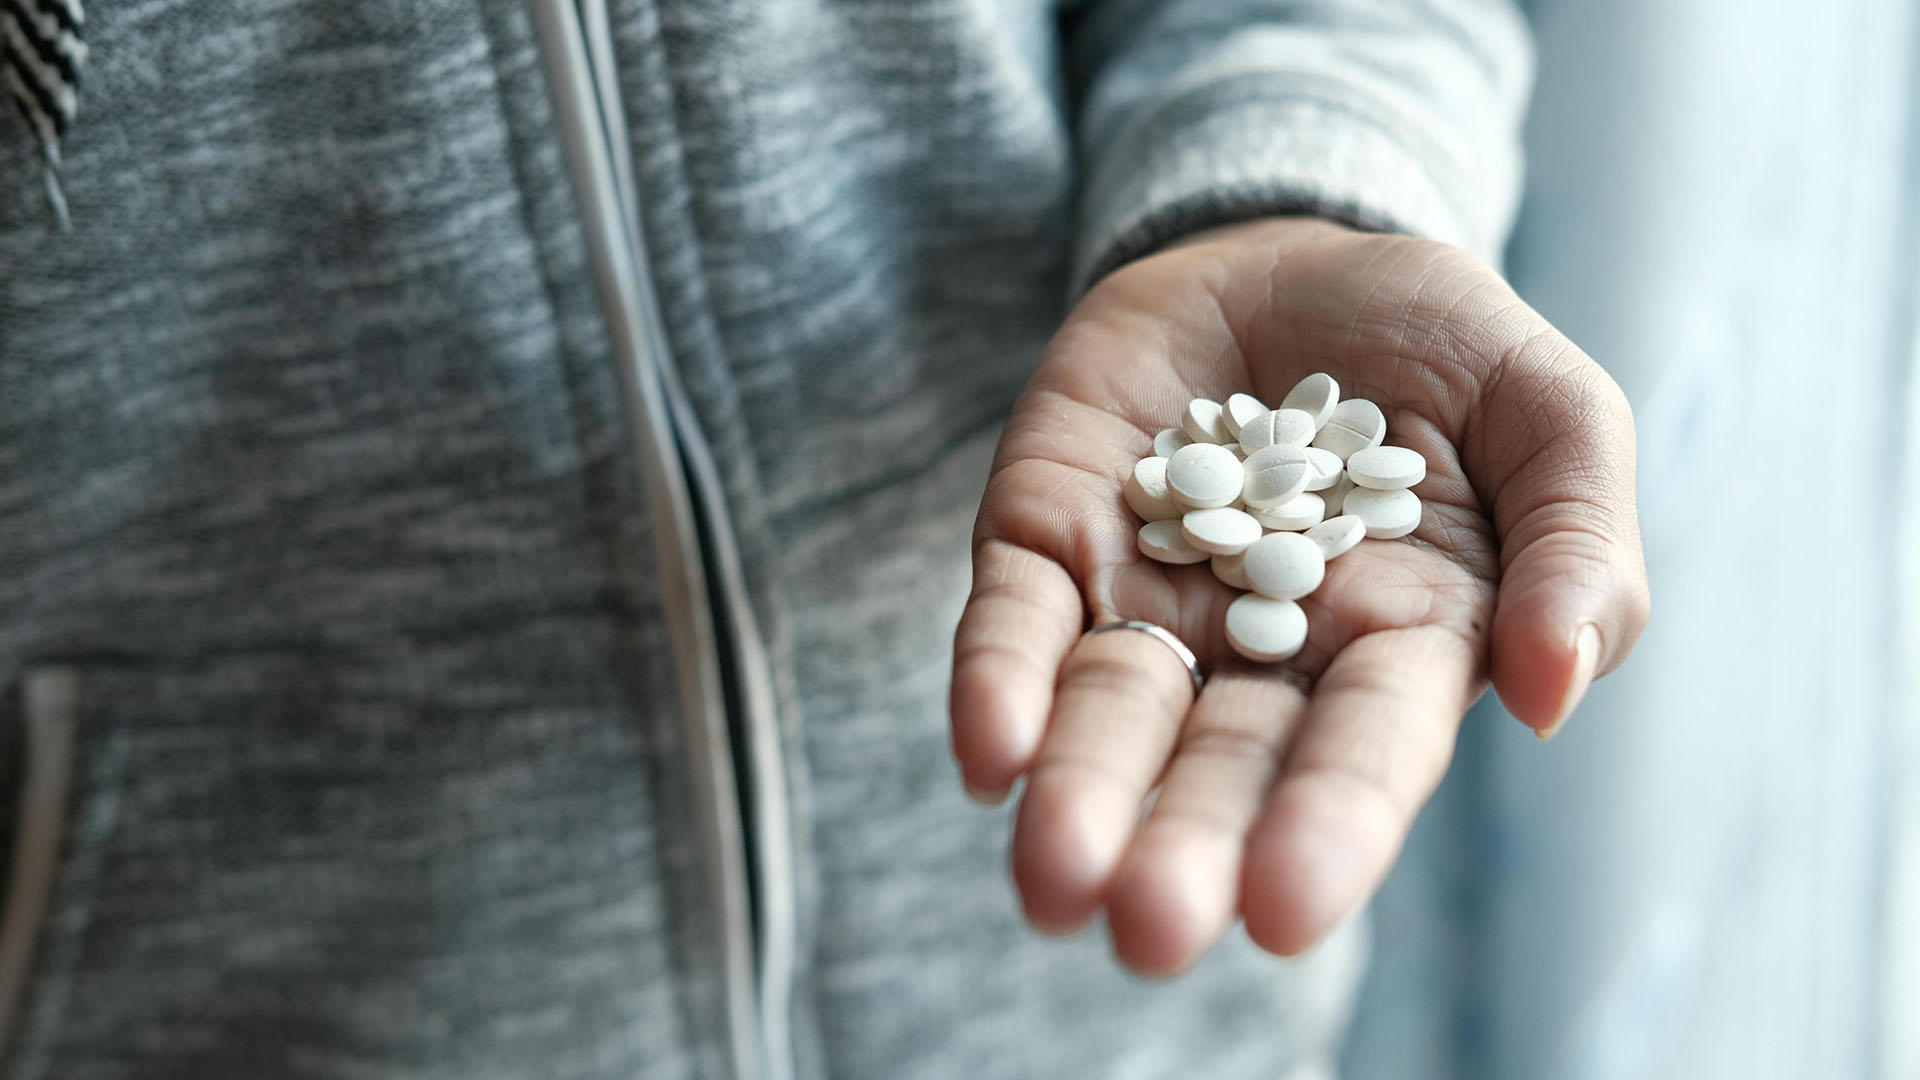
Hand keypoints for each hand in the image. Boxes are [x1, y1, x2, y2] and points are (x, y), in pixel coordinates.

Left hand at [948, 218, 1648, 974]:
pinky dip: (999, 679)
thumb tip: (1550, 689)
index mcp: (1398, 642)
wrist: (1292, 257)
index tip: (1284, 912)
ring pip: (1106, 711)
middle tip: (1145, 930)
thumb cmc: (1441, 351)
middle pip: (1220, 761)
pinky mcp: (1049, 534)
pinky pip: (1015, 617)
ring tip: (1053, 879)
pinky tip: (986, 750)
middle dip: (1182, 845)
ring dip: (1078, 794)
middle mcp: (1262, 651)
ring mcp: (1147, 596)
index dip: (1329, 824)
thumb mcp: (1551, 413)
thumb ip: (1579, 542)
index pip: (1364, 748)